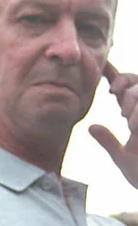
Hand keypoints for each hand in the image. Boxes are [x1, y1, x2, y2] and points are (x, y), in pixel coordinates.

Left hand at [90, 62, 137, 187]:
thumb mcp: (123, 158)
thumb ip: (108, 142)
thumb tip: (92, 127)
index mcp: (137, 118)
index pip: (125, 90)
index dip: (115, 75)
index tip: (103, 67)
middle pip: (136, 81)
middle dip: (126, 87)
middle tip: (118, 104)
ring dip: (134, 100)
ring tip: (132, 123)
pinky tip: (135, 125)